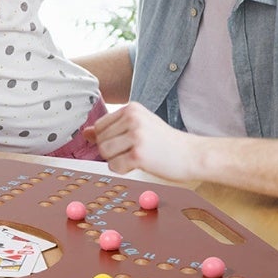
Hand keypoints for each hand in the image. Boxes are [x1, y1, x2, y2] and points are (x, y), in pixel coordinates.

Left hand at [84, 101, 203, 181]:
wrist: (192, 154)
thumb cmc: (164, 142)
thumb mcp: (138, 127)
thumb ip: (112, 128)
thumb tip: (86, 132)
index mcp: (131, 108)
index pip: (100, 126)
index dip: (109, 139)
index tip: (128, 142)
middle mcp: (133, 118)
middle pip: (100, 140)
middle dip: (112, 151)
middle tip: (134, 151)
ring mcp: (136, 136)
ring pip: (104, 153)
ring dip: (116, 160)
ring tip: (136, 157)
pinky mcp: (139, 154)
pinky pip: (114, 166)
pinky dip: (123, 170)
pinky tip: (139, 165)